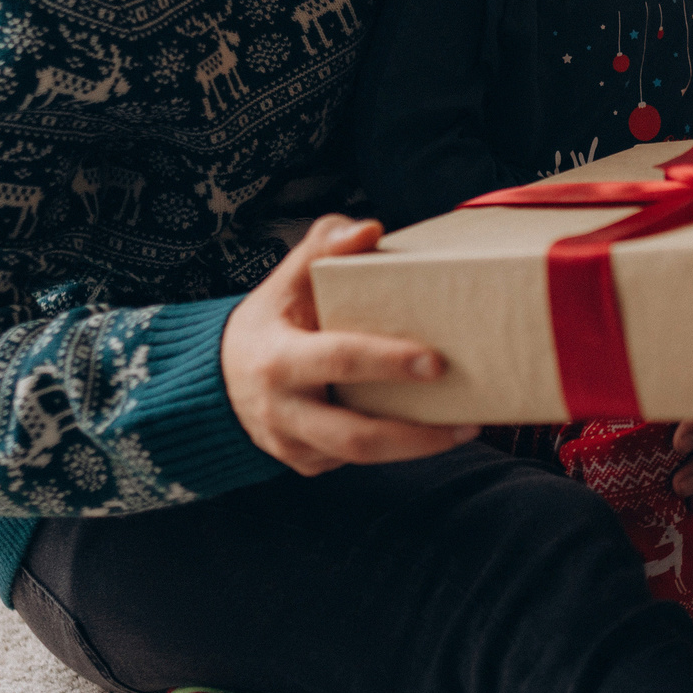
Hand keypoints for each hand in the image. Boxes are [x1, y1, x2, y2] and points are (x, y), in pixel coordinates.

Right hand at [222, 213, 481, 476]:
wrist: (224, 374)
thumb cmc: (275, 317)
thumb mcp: (289, 278)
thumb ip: (325, 245)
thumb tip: (371, 229)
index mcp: (278, 358)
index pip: (339, 361)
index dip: (387, 363)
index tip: (436, 362)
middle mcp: (282, 410)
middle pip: (354, 436)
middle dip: (414, 434)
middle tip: (468, 420)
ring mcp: (291, 443)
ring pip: (360, 458)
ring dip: (418, 448)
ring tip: (467, 428)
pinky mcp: (305, 463)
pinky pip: (356, 462)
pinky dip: (396, 450)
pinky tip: (432, 431)